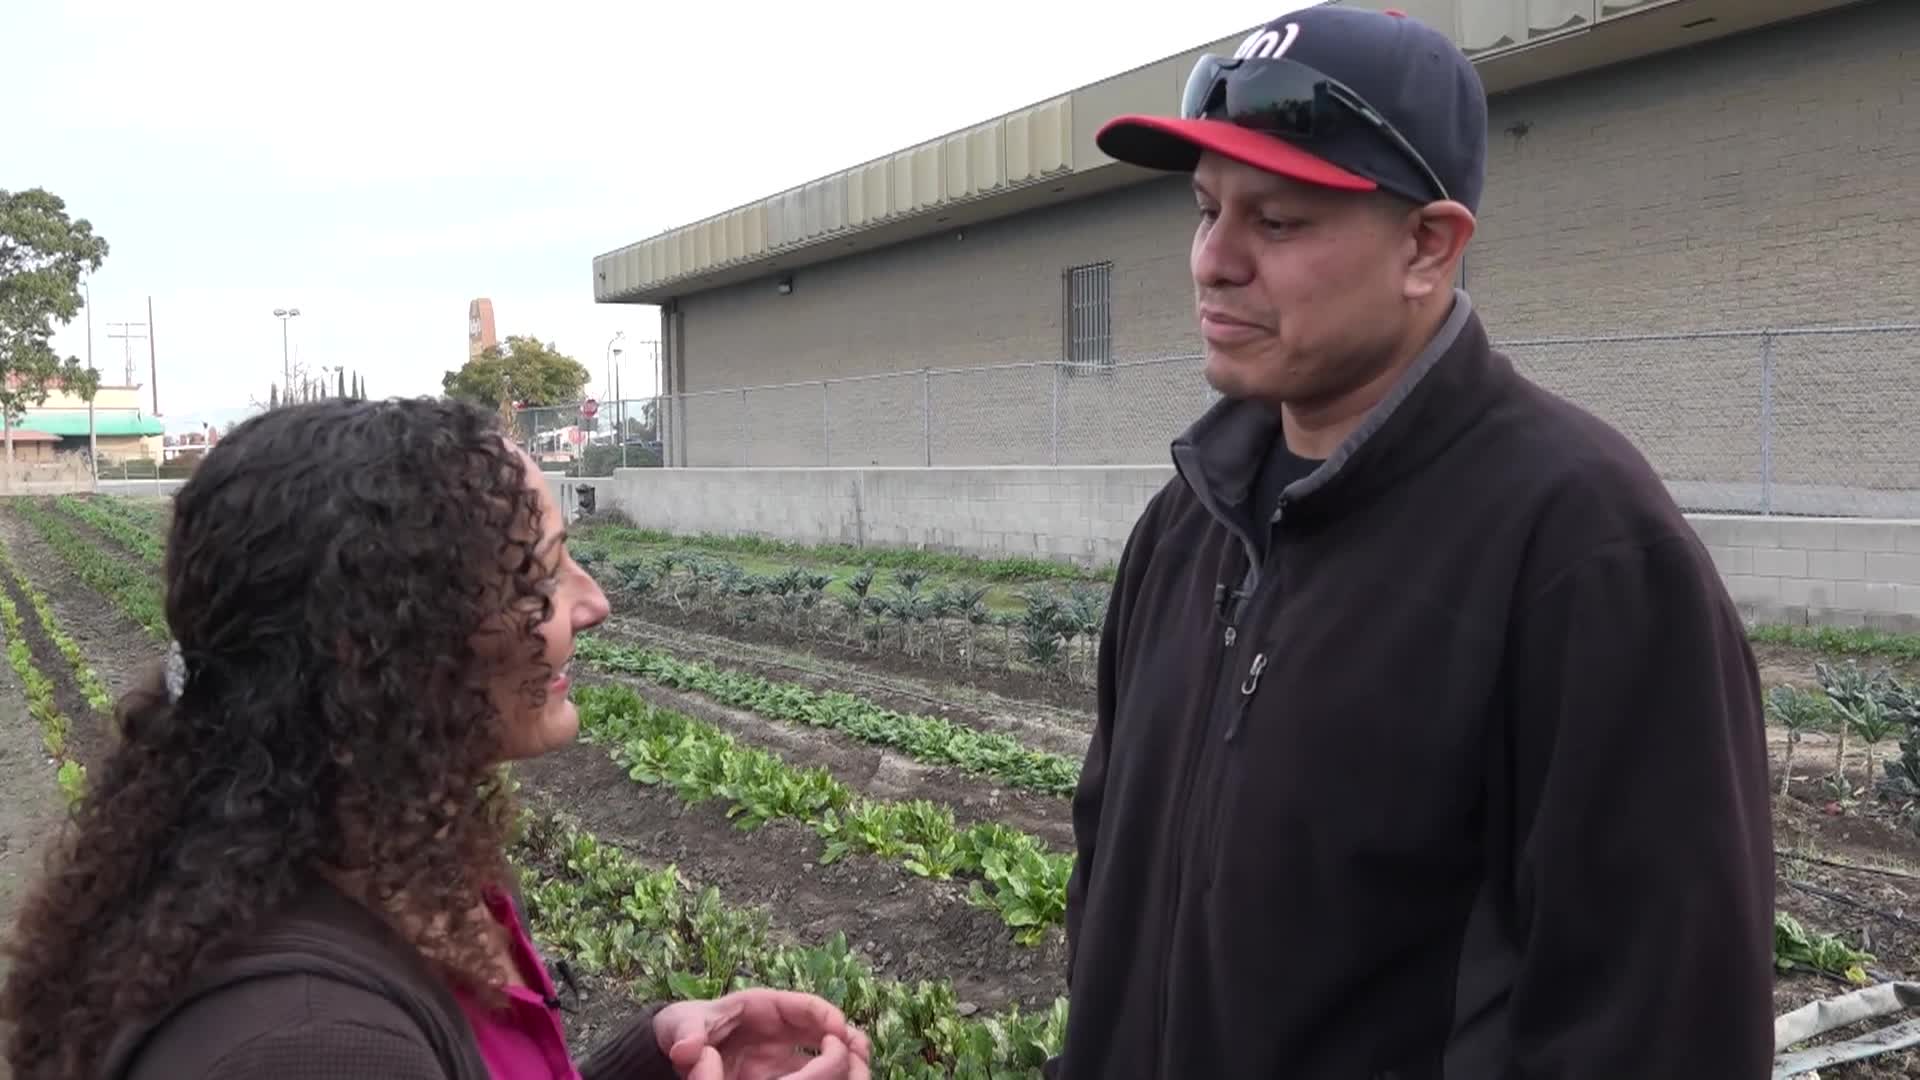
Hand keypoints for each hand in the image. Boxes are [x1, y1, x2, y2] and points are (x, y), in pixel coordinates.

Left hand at [654, 988, 871, 1079]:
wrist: (679, 1044)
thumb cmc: (683, 1028)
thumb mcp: (682, 1026)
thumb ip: (687, 1033)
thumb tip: (687, 1049)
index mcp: (761, 1006)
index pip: (804, 1006)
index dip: (825, 1016)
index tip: (839, 1031)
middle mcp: (781, 1027)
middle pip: (824, 1027)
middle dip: (843, 1037)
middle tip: (857, 1051)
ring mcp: (783, 1051)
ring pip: (825, 1051)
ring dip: (843, 1057)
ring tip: (858, 1065)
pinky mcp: (781, 1073)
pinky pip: (811, 1073)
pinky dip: (827, 1073)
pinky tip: (838, 1078)